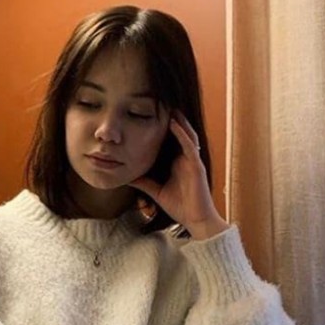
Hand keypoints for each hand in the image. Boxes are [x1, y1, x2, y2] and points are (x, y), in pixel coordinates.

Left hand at [128, 109, 229, 239]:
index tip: (150, 115)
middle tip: (160, 103)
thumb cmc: (180, 207)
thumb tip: (126, 176)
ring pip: (186, 135)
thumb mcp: (156, 191)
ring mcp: (193, 161)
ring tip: (168, 107)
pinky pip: (190, 146)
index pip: (170, 141)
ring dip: (178, 121)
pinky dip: (182, 134)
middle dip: (172, 119)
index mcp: (178, 163)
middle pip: (179, 134)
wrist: (196, 221)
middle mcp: (186, 159)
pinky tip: (174, 124)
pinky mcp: (197, 166)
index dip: (162, 128)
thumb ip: (144, 182)